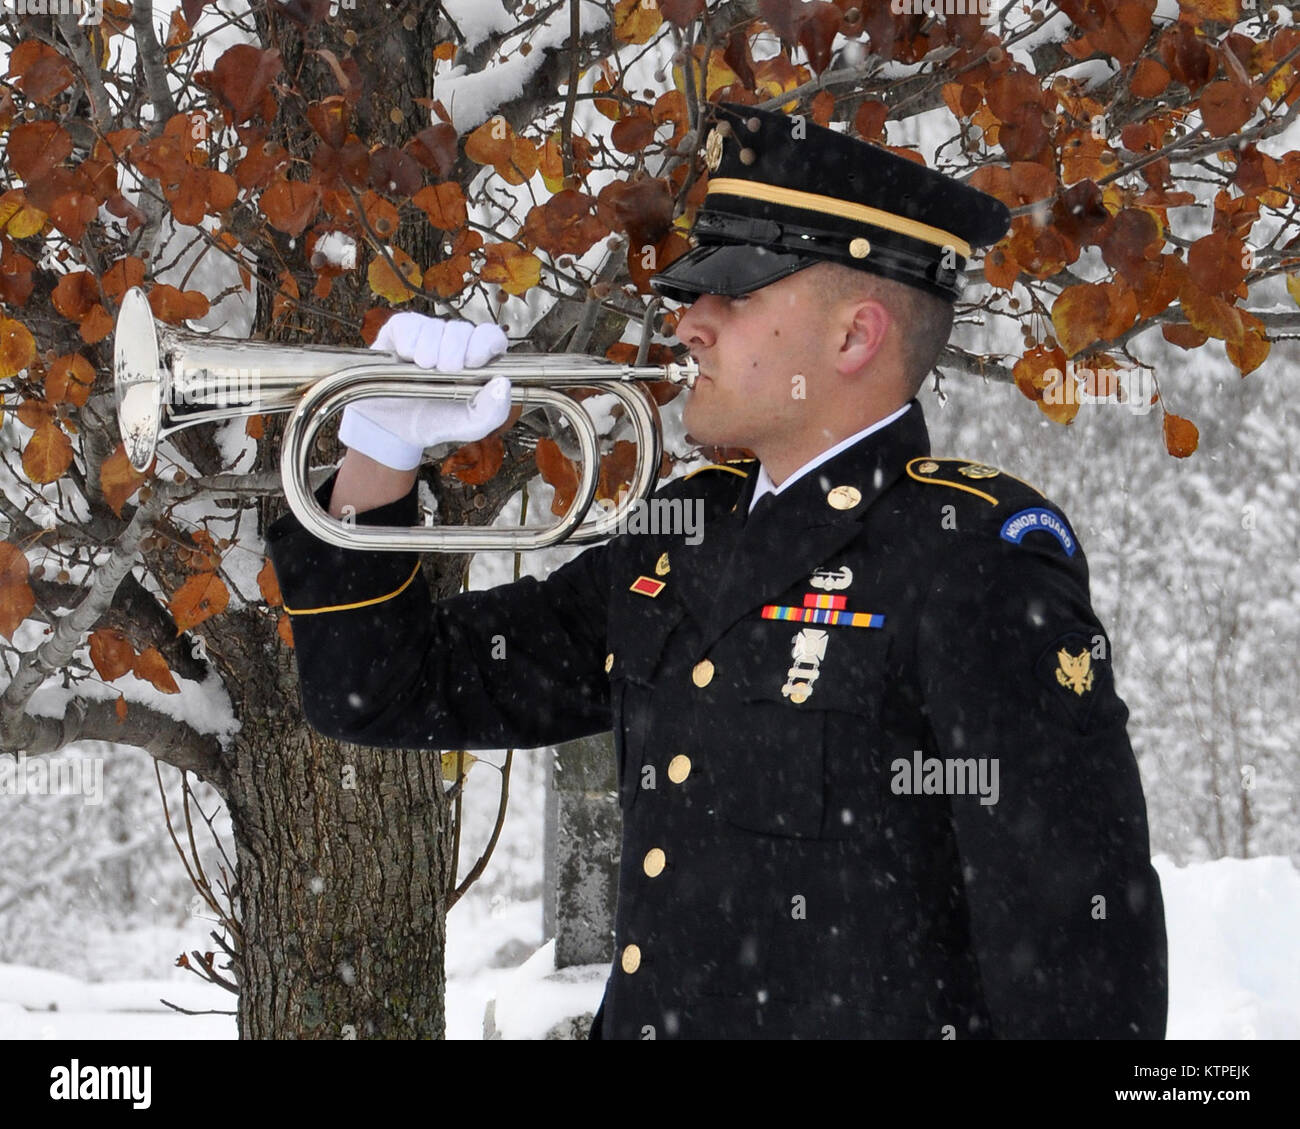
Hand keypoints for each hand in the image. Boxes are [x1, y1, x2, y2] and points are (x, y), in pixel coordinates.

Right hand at [338, 314, 511, 469]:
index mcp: (478, 361)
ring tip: (422, 371)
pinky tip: (405, 359)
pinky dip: (408, 343)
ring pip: (436, 326)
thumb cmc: (435, 422)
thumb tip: (503, 383)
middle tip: (442, 373)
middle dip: (453, 353)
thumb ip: (492, 412)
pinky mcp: (403, 329)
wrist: (392, 427)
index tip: (471, 363)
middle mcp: (456, 342)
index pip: (492, 337)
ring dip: (429, 351)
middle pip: (463, 329)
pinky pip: (410, 324)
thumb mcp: (468, 426)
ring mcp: (429, 333)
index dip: (484, 344)